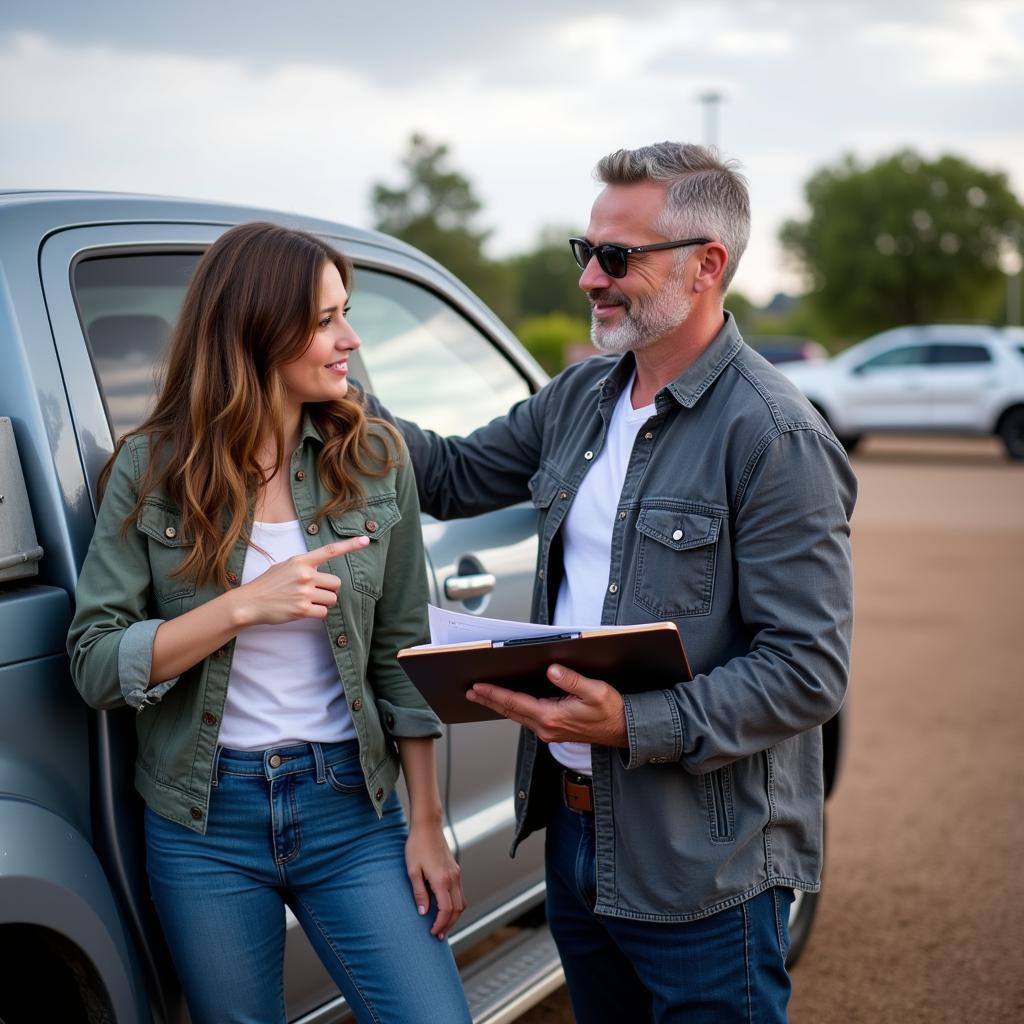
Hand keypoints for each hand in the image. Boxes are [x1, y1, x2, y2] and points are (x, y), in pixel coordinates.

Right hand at [232, 537, 368, 626]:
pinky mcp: (302, 609)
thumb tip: (319, 571)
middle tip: (316, 593)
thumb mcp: (285, 566)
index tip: (366, 540)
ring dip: (323, 603)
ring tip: (306, 602)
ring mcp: (304, 592)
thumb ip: (304, 566)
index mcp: (301, 561)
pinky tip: (304, 611)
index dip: (350, 545)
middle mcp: (305, 574)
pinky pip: (324, 613)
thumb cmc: (268, 584)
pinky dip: (318, 614)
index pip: (330, 551)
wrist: (250, 603)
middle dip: (330, 590)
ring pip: (332, 599)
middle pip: (337, 583)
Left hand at [405, 822, 464, 938]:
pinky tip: (444, 907)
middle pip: (457, 909)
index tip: (433, 932)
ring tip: (442, 924)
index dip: (441, 924)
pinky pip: (460, 892)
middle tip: (438, 934)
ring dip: (453, 915)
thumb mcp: (413, 871)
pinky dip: (455, 904)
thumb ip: (419, 893)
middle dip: (449, 924)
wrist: (427, 826)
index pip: (446, 910)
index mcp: (442, 880)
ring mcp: (456, 873)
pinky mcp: (455, 870)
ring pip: (461, 901)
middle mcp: (453, 878)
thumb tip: (423, 912)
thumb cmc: (417, 846)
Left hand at [467, 664, 627, 746]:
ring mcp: (549, 731)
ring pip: (517, 716)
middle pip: (510, 711)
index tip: (477, 688)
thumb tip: (551, 670)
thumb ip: (571, 680)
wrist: (624, 730)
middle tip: (470, 691)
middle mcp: (546, 727)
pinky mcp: (554, 731)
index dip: (494, 694)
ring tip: (483, 695)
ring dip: (499, 705)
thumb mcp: (595, 691)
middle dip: (489, 700)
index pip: (515, 702)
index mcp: (552, 717)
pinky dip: (513, 709)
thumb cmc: (611, 711)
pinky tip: (509, 702)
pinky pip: (527, 718)